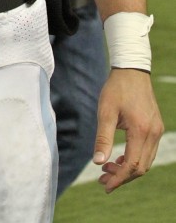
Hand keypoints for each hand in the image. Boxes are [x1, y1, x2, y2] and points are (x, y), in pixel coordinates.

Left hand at [93, 68, 163, 191]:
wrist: (131, 70)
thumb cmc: (116, 89)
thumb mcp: (105, 112)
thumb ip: (103, 138)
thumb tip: (97, 162)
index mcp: (141, 130)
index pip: (132, 165)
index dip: (118, 178)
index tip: (104, 185)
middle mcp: (153, 133)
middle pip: (140, 167)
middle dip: (122, 177)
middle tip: (103, 180)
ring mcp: (157, 131)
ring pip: (146, 161)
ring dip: (128, 169)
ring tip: (108, 169)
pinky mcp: (156, 127)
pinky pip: (148, 151)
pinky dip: (135, 159)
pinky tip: (120, 158)